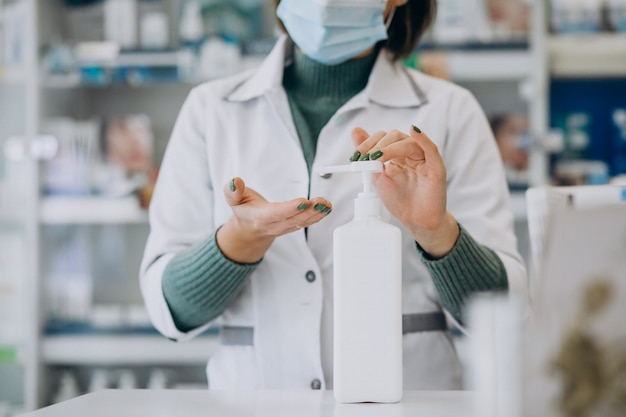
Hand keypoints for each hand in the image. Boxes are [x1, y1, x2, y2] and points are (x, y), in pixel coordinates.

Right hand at [216, 177, 331, 262]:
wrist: (249, 230)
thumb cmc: (244, 210)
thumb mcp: (233, 200)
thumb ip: (232, 191)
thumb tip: (235, 181)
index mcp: (259, 217)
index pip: (276, 213)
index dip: (290, 209)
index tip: (303, 202)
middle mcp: (274, 225)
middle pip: (293, 220)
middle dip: (309, 212)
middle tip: (322, 202)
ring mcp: (285, 227)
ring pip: (302, 222)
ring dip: (317, 214)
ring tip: (327, 205)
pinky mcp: (293, 226)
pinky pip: (306, 223)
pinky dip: (318, 216)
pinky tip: (326, 208)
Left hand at [350, 126, 458, 257]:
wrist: (415, 220)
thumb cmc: (399, 200)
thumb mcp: (377, 176)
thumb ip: (368, 156)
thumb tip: (355, 131)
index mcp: (396, 154)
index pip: (383, 137)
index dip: (368, 143)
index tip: (356, 156)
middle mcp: (411, 153)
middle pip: (395, 136)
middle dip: (377, 145)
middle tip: (366, 158)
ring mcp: (424, 159)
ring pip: (408, 142)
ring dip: (390, 147)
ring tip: (377, 157)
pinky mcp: (436, 167)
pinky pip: (431, 149)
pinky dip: (422, 139)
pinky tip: (413, 132)